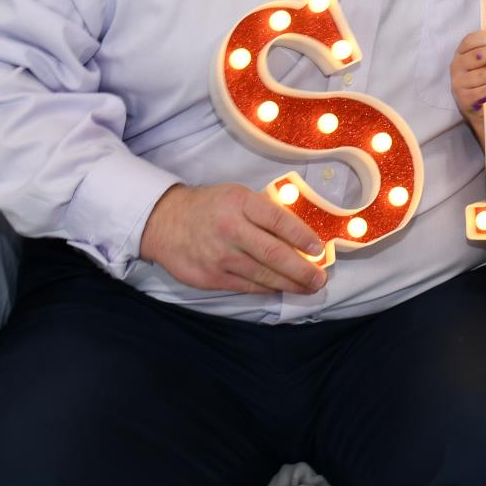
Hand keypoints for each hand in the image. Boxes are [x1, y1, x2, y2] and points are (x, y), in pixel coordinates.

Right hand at [139, 182, 326, 294]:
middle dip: (302, 270)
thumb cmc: (211, 207)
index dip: (303, 237)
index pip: (279, 221)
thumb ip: (264, 212)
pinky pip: (247, 285)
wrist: (164, 222)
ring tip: (309, 288)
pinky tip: (281, 289)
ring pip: (262, 275)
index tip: (320, 250)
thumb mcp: (237, 196)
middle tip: (320, 279)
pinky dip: (267, 289)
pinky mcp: (211, 277)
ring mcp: (220, 256)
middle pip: (274, 254)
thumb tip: (300, 234)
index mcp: (241, 203)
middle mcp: (231, 230)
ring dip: (290, 284)